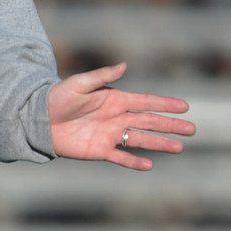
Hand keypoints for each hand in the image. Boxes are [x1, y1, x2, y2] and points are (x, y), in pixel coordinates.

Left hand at [47, 63, 193, 168]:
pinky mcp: (100, 151)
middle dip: (171, 125)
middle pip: (150, 122)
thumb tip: (124, 66)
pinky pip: (121, 157)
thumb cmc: (57, 98)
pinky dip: (134, 162)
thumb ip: (102, 77)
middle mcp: (117, 118)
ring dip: (160, 144)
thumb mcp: (79, 84)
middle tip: (192, 129)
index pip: (146, 102)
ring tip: (179, 148)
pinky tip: (149, 165)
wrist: (38, 119)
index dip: (165, 104)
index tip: (185, 107)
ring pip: (141, 140)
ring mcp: (110, 135)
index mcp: (115, 99)